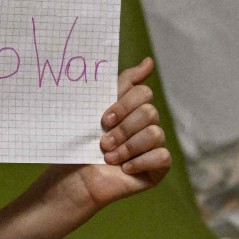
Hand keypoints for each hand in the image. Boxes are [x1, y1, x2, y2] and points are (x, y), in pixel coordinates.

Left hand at [43, 57, 172, 214]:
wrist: (76, 177)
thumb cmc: (84, 143)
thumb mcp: (99, 107)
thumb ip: (124, 83)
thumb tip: (149, 61)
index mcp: (134, 108)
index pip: (143, 93)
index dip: (124, 106)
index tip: (103, 119)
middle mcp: (147, 124)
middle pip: (150, 112)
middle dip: (123, 129)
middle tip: (104, 142)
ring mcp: (154, 146)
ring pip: (155, 134)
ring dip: (128, 147)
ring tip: (109, 158)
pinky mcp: (158, 168)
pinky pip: (162, 157)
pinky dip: (140, 161)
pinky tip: (124, 169)